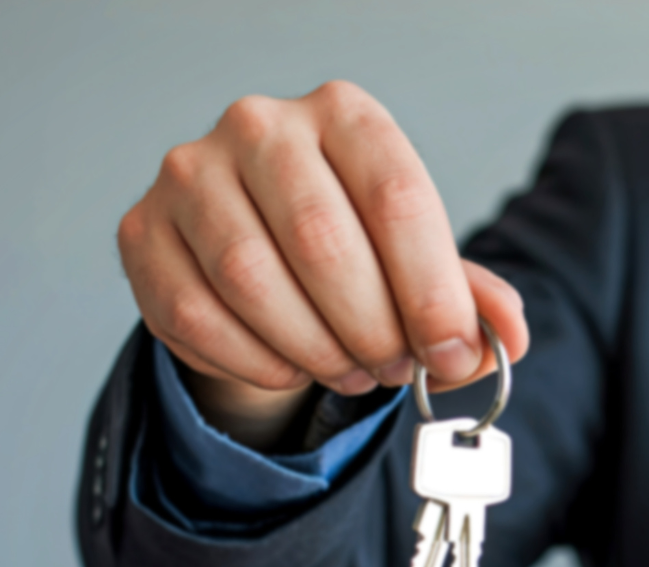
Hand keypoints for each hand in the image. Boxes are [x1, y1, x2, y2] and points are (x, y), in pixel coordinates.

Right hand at [115, 80, 531, 447]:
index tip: (450, 353)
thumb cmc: (351, 250)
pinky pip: (198, 316)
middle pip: (323, 242)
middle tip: (392, 367)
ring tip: (348, 369)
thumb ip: (468, 298)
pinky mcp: (143, 232)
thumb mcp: (417, 263)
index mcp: (344, 115)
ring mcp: (190, 174)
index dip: (431, 291)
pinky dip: (256, 361)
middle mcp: (260, 126)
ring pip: (253, 282)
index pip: (397, 197)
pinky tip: (288, 366)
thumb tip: (506, 337)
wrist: (256, 253)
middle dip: (371, 327)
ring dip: (314, 350)